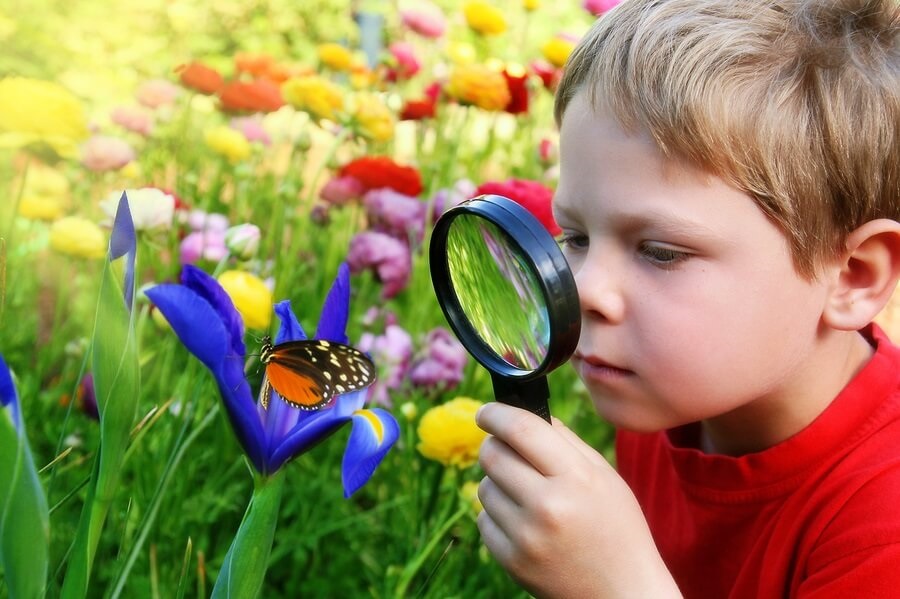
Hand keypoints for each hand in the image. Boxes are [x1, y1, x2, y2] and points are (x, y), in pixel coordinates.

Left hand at [476, 402, 680, 598]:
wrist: (622, 592)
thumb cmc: (617, 527)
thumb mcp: (604, 476)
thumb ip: (565, 441)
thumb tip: (524, 412)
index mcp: (575, 478)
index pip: (521, 430)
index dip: (496, 413)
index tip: (487, 411)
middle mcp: (548, 506)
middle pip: (493, 455)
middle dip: (495, 446)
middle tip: (507, 450)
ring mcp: (527, 537)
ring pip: (484, 487)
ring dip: (498, 483)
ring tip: (527, 496)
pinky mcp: (511, 561)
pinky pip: (483, 519)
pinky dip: (497, 515)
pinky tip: (524, 522)